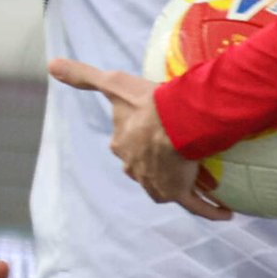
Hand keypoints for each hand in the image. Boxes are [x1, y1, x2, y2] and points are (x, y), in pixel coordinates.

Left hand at [48, 58, 232, 218]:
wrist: (174, 120)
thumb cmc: (145, 102)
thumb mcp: (113, 83)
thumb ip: (83, 75)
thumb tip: (51, 64)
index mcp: (123, 146)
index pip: (128, 145)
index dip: (139, 139)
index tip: (154, 132)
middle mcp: (136, 168)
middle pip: (147, 167)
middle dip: (158, 163)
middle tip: (178, 152)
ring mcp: (158, 183)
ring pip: (169, 186)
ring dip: (182, 185)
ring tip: (199, 178)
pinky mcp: (179, 192)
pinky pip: (197, 204)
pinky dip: (210, 210)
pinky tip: (225, 213)